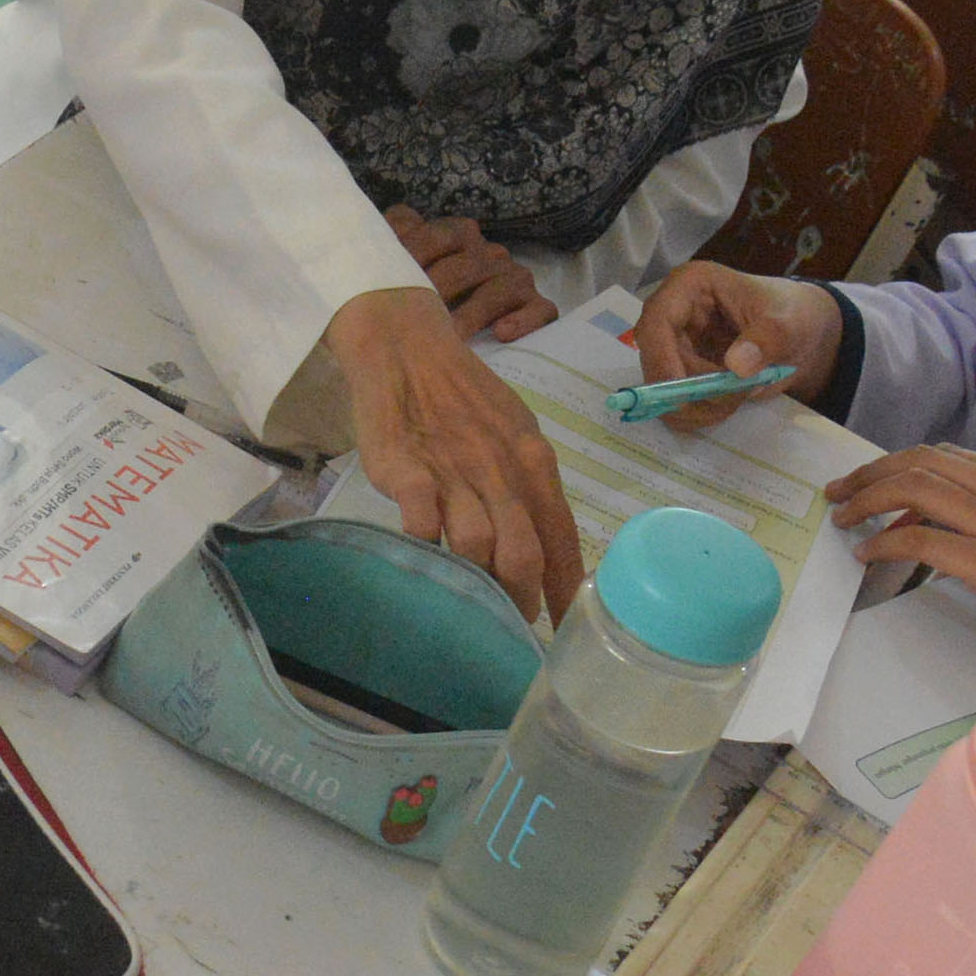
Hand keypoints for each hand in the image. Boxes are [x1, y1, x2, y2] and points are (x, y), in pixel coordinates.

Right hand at [329, 286, 581, 616]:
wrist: (404, 344)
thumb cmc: (460, 396)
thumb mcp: (510, 434)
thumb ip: (526, 488)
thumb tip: (541, 553)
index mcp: (533, 462)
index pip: (562, 537)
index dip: (567, 590)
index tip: (572, 630)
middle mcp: (502, 469)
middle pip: (525, 553)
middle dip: (523, 601)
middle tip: (510, 628)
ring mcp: (454, 469)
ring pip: (479, 546)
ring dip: (477, 586)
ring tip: (469, 608)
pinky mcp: (406, 468)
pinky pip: (423, 525)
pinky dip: (427, 553)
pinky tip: (424, 565)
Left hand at [387, 204, 552, 345]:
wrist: (457, 350)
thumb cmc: (418, 307)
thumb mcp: (400, 274)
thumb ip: (394, 243)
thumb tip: (389, 222)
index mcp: (457, 239)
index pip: (442, 234)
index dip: (417, 251)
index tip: (389, 276)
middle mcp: (488, 254)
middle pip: (470, 262)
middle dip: (441, 287)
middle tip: (414, 317)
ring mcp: (514, 279)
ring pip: (503, 285)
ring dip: (475, 311)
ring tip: (452, 336)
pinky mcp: (538, 308)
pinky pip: (540, 309)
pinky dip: (523, 319)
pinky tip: (500, 333)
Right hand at [638, 261, 844, 424]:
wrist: (801, 337)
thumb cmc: (791, 316)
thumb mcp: (788, 323)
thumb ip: (767, 340)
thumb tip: (736, 365)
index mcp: (691, 286)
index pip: (657, 320)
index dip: (661, 357)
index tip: (684, 393)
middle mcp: (673, 316)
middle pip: (656, 361)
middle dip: (692, 389)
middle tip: (732, 398)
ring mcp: (673, 347)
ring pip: (664, 389)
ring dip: (699, 405)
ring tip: (740, 396)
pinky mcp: (680, 374)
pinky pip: (674, 405)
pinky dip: (699, 414)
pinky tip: (729, 404)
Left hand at [825, 445, 975, 640]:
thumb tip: (914, 512)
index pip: (951, 455)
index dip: (900, 463)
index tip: (868, 480)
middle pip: (927, 462)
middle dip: (873, 472)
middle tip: (839, 491)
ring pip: (918, 490)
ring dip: (868, 500)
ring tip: (844, 519)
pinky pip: (920, 539)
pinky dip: (884, 543)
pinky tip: (867, 554)